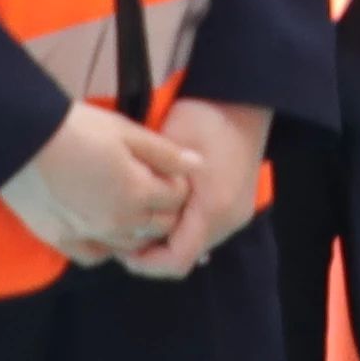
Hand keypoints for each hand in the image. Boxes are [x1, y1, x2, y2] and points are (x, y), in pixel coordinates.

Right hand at [0, 102, 190, 267]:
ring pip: (131, 244)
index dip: (177, 183)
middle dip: (163, 209)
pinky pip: (96, 256)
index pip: (177, 199)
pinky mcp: (63, 240)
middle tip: (151, 188)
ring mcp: (90, 235)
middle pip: (158, 226)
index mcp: (139, 193)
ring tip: (130, 207)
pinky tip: (103, 229)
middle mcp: (119, 222)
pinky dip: (107, 246)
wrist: (21, 140)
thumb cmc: (76, 128)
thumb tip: (199, 164)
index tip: (167, 170)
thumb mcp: (125, 131)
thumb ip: (165, 152)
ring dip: (138, 229)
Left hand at [138, 97, 276, 279]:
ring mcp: (236, 215)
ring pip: (194, 247)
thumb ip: (153, 189)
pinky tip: (161, 215)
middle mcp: (229, 220)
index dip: (144, 262)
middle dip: (152, 255)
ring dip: (166, 243)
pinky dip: (180, 231)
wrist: (240, 98)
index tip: (119, 247)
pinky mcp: (235, 207)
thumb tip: (129, 222)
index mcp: (212, 209)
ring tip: (138, 224)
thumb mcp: (168, 152)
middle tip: (122, 238)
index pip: (175, 261)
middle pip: (185, 259)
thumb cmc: (201, 119)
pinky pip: (203, 232)